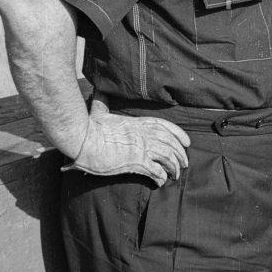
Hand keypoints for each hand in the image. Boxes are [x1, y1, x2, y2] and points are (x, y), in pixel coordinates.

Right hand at [62, 92, 189, 185]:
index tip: (187, 142)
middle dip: (180, 154)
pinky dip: (162, 177)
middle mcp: (144, 134)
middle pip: (170, 143)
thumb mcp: (98, 112)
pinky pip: (157, 170)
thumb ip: (102, 102)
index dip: (179, 134)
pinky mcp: (137, 162)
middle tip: (184, 164)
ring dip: (174, 167)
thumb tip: (97, 89)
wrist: (84, 141)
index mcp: (137, 123)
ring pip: (168, 157)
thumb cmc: (90, 128)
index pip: (165, 126)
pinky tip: (161, 182)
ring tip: (175, 176)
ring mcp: (142, 147)